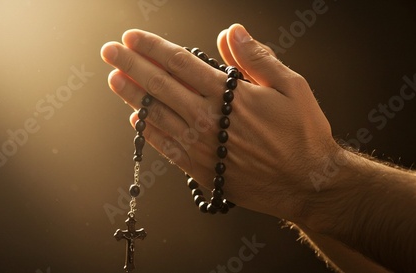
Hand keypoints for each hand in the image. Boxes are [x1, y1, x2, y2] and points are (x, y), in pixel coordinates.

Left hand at [101, 24, 339, 223]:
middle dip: (131, 64)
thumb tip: (231, 32)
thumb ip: (257, 58)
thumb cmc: (302, 134)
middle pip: (159, 85)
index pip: (180, 63)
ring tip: (114, 78)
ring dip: (131, 94)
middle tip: (110, 51)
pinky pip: (165, 147)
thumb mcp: (291, 87)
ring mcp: (201, 145)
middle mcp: (208, 118)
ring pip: (156, 115)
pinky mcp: (200, 168)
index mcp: (229, 94)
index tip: (132, 37)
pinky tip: (135, 119)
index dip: (152, 47)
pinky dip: (147, 131)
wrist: (306, 184)